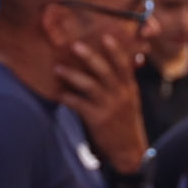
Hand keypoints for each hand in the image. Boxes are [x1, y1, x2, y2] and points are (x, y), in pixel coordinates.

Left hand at [56, 28, 149, 172]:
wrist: (128, 150)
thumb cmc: (125, 122)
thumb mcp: (130, 100)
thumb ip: (122, 82)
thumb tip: (118, 63)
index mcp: (129, 88)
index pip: (123, 65)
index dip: (115, 50)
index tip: (105, 37)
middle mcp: (120, 95)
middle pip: (105, 71)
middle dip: (90, 57)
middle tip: (75, 45)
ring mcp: (109, 107)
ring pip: (90, 86)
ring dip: (72, 75)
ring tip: (58, 69)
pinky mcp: (98, 120)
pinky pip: (79, 105)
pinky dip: (67, 97)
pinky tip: (58, 93)